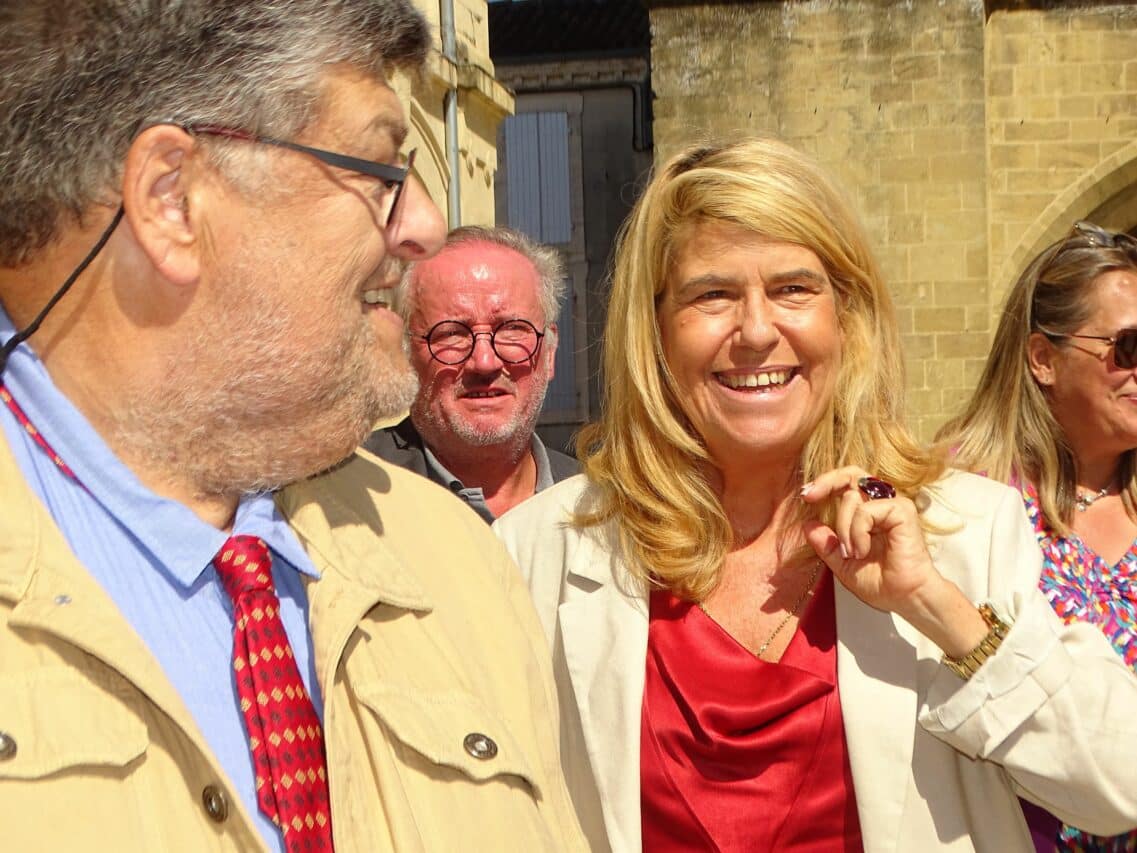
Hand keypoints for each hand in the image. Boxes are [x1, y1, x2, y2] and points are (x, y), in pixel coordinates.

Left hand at [800, 466, 940, 619]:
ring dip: (843, 528)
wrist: (905, 598)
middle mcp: (881, 503)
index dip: (825, 483)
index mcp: (868, 512)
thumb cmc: (881, 582)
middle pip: (850, 474)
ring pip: (851, 497)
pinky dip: (857, 532)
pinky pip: (865, 511)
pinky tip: (863, 551)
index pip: (846, 484)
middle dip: (826, 481)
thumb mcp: (841, 562)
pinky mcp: (902, 511)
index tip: (805, 495)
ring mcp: (893, 505)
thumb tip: (807, 524)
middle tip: (809, 496)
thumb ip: (826, 543)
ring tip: (852, 553)